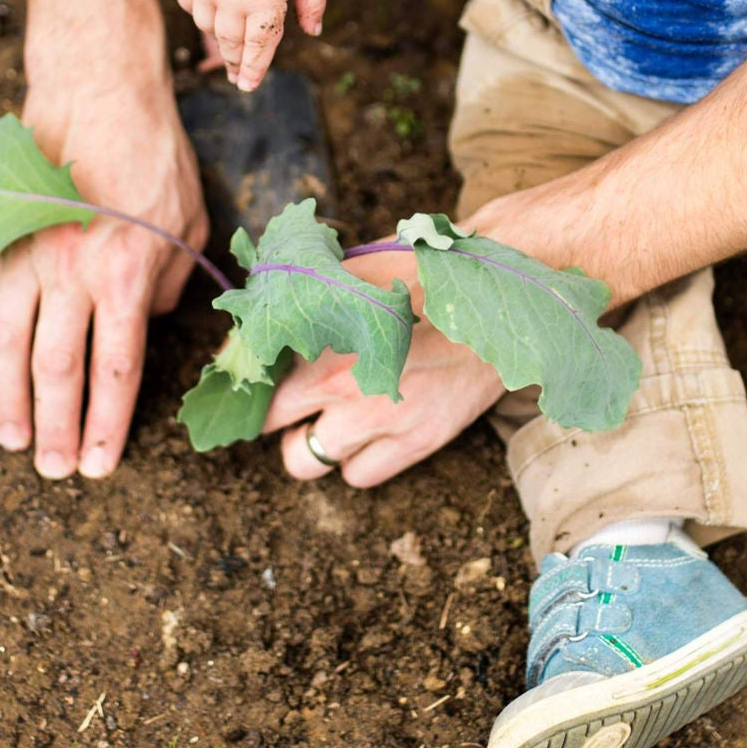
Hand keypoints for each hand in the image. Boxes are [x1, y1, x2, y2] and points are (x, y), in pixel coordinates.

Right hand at [0, 52, 207, 480]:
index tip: (99, 466)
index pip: (115, 371)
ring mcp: (27, 256)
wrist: (94, 88)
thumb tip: (151, 322)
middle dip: (56, 430)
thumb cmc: (152, 154)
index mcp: (127, 274)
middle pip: (58, 372)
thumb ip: (172, 281)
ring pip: (8, 348)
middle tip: (53, 473)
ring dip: (9, 403)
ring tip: (14, 443)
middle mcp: (71, 273)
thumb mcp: (189, 219)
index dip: (106, 427)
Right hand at [174, 0, 326, 92]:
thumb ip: (314, 3)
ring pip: (207, 25)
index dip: (254, 69)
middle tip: (239, 76)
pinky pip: (189, 1)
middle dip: (236, 61)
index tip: (248, 85)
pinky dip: (199, 11)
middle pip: (230, 42)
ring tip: (230, 43)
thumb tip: (313, 32)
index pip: (259, 46)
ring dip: (219, 36)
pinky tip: (211, 15)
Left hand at [261, 250, 507, 484]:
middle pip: (274, 430)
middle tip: (292, 405)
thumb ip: (298, 302)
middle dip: (278, 417)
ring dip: (311, 443)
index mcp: (319, 342)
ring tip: (326, 421)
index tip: (260, 380)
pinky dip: (354, 461)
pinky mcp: (416, 441)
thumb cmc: (420, 273)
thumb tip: (253, 319)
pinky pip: (359, 475)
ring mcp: (379, 419)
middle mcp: (342, 388)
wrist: (493, 294)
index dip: (253, 382)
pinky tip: (365, 434)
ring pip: (309, 462)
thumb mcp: (349, 272)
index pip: (255, 382)